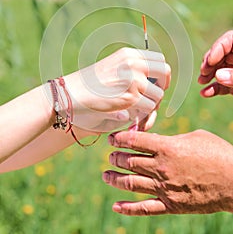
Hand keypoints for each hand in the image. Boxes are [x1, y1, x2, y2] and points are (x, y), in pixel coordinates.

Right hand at [64, 47, 170, 131]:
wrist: (71, 93)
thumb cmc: (90, 84)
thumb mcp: (113, 67)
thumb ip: (133, 69)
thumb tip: (156, 81)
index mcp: (129, 54)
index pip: (160, 59)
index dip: (162, 74)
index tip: (155, 84)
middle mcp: (133, 63)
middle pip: (165, 72)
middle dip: (162, 86)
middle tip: (152, 96)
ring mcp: (133, 80)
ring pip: (158, 94)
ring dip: (151, 103)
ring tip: (137, 108)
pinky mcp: (130, 98)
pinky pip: (149, 108)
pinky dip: (143, 114)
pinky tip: (131, 114)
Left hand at [102, 130, 232, 214]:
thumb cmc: (217, 152)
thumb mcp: (194, 136)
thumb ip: (172, 138)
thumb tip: (157, 141)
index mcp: (167, 147)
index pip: (134, 141)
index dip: (119, 139)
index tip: (112, 138)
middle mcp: (162, 168)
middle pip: (129, 162)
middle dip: (115, 157)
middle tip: (111, 155)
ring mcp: (165, 188)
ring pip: (131, 184)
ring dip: (115, 179)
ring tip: (106, 175)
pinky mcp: (171, 205)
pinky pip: (145, 208)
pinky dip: (128, 209)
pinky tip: (116, 207)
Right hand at [198, 30, 232, 96]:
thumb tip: (218, 76)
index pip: (229, 39)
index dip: (218, 48)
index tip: (210, 60)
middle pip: (221, 54)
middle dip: (210, 63)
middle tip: (203, 71)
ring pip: (219, 69)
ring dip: (208, 75)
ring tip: (201, 81)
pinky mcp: (232, 85)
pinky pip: (222, 85)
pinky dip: (213, 89)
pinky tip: (205, 93)